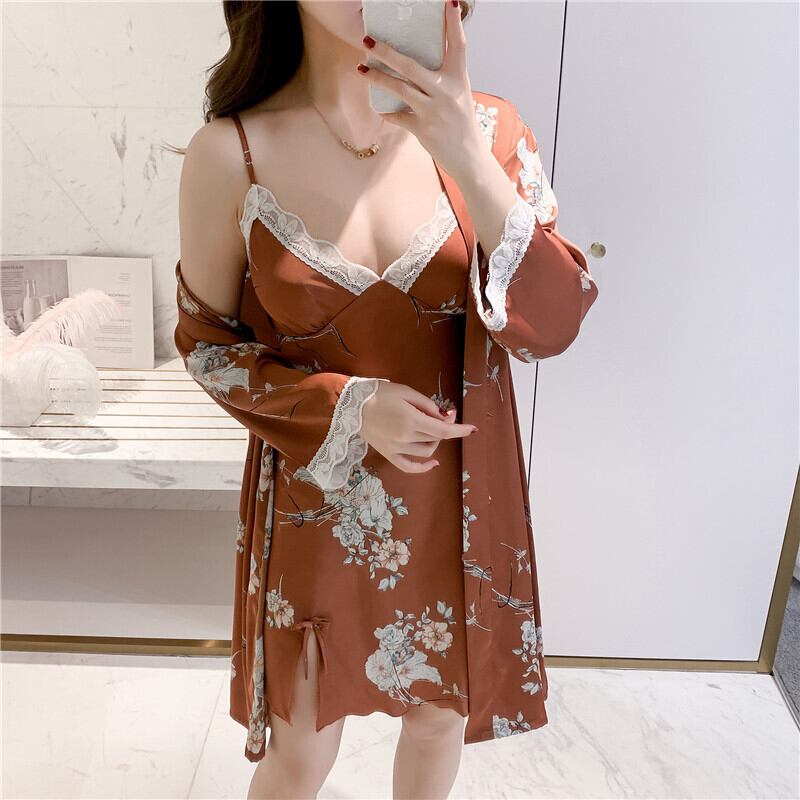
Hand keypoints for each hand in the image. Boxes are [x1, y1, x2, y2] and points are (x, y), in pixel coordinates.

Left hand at [357, 0, 486, 179]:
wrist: (469, 158)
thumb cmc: (461, 125)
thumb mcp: (459, 96)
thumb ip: (442, 79)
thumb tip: (416, 64)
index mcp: (459, 79)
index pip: (458, 45)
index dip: (453, 23)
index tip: (447, 2)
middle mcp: (446, 92)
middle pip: (411, 66)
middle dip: (386, 52)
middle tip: (367, 40)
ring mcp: (434, 111)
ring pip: (399, 89)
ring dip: (377, 78)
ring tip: (361, 69)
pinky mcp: (423, 129)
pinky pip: (398, 117)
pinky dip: (388, 113)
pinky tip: (380, 108)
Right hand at [360, 380, 476, 474]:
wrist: (352, 405)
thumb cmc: (380, 393)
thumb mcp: (406, 392)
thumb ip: (427, 405)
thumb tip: (445, 417)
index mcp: (411, 420)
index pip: (443, 430)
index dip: (460, 429)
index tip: (472, 429)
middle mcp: (405, 437)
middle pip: (436, 438)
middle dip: (445, 427)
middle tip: (444, 414)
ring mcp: (396, 448)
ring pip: (426, 450)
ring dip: (435, 441)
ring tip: (431, 428)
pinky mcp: (388, 454)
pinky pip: (408, 466)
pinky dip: (423, 467)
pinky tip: (433, 463)